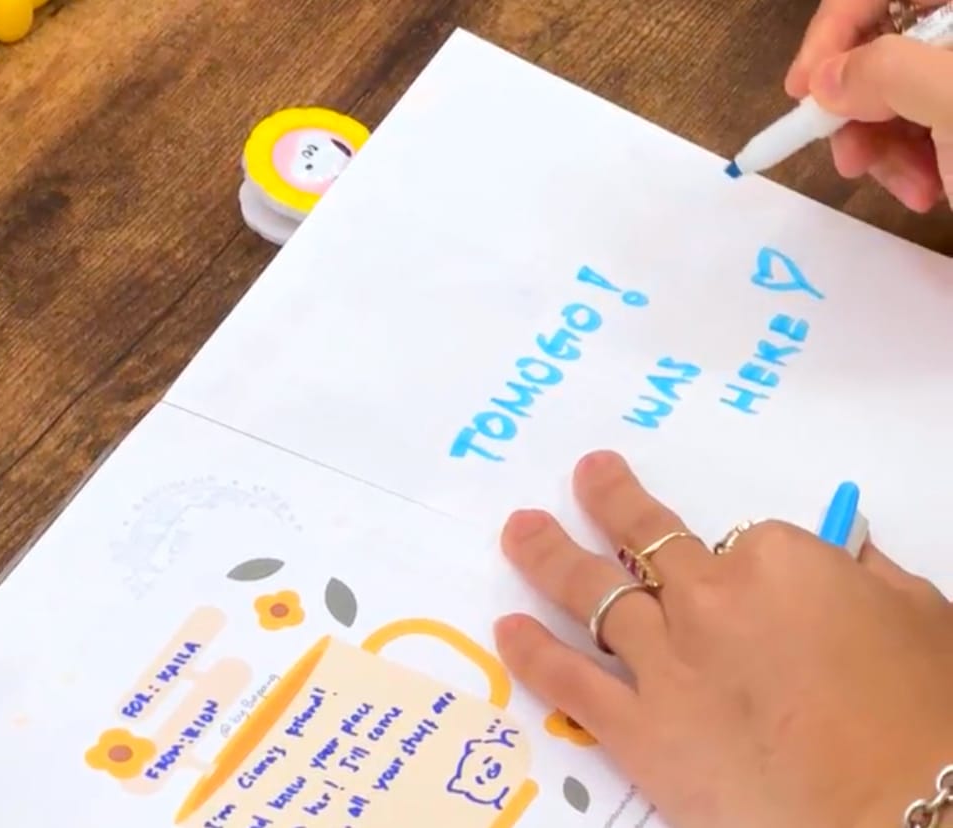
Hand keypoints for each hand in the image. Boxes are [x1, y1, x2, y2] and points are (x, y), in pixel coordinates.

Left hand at [493, 451, 952, 827]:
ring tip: (519, 530)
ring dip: (547, 555)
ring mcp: (664, 661)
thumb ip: (868, 573)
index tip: (750, 574)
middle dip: (608, 500)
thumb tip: (846, 546)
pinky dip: (532, 652)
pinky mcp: (638, 728)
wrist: (900, 819)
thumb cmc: (924, 718)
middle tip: (585, 476)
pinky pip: (569, 682)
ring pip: (591, 593)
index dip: (745, 559)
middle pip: (644, 537)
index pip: (743, 539)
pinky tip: (507, 630)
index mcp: (777, 560)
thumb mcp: (919, 619)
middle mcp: (706, 598)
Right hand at [783, 0, 952, 212]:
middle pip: (882, 49)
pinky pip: (924, 126)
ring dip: (884, 150)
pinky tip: (928, 193)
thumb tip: (821, 83)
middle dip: (858, 112)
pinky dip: (913, 163)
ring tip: (911, 191)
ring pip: (897, 97)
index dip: (831, 33)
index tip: (801, 93)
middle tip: (853, 160)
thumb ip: (885, 75)